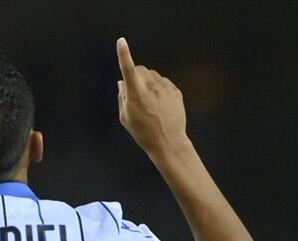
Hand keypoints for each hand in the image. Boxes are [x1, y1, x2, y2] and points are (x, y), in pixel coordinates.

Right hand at [116, 38, 187, 154]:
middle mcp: (152, 88)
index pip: (128, 69)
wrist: (168, 142)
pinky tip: (160, 104)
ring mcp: (166, 89)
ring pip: (153, 75)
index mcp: (136, 94)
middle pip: (141, 69)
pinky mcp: (176, 91)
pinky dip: (159, 88)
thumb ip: (122, 97)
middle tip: (135, 91)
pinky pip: (164, 82)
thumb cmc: (143, 133)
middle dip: (136, 75)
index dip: (124, 54)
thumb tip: (122, 82)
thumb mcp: (125, 118)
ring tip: (149, 101)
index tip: (121, 42)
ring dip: (148, 82)